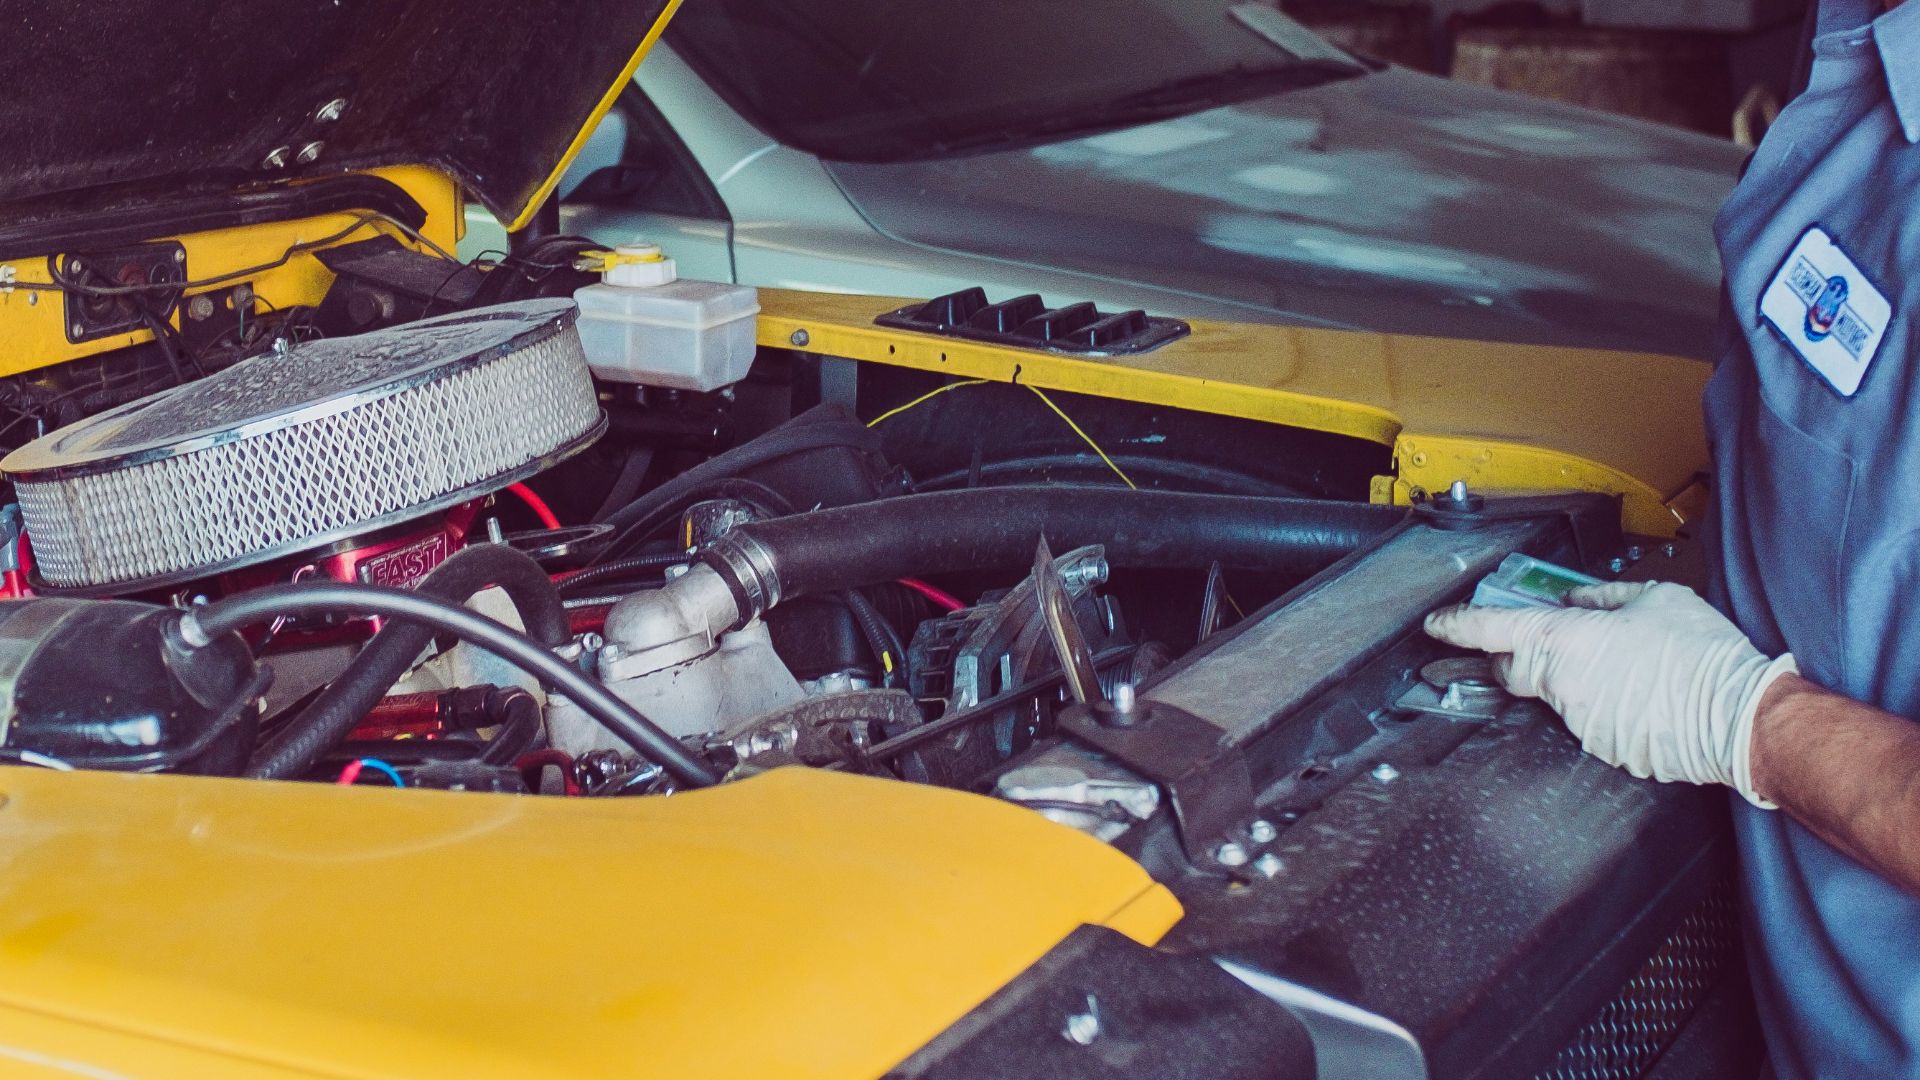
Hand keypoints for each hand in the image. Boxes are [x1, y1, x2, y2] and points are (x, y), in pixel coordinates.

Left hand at [1423, 581, 1796, 806]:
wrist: (1740, 715)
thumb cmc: (1701, 652)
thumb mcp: (1654, 599)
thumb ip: (1603, 598)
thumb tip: (1577, 601)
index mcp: (1565, 640)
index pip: (1491, 630)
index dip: (1457, 626)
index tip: (1437, 625)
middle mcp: (1561, 684)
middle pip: (1513, 671)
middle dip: (1515, 657)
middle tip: (1543, 644)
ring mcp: (1579, 722)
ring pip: (1557, 698)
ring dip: (1577, 683)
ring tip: (1629, 670)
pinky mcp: (1603, 749)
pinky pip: (1591, 723)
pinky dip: (1607, 709)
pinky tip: (1643, 698)